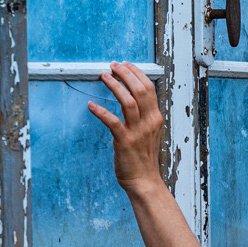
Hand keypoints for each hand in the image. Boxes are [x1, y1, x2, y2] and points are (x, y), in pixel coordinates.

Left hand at [86, 62, 164, 193]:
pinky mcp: (125, 141)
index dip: (136, 73)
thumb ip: (144, 116)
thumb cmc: (143, 158)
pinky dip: (101, 111)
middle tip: (113, 66)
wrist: (144, 181)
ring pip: (128, 101)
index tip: (125, 65)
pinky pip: (112, 122)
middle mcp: (149, 122)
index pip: (149, 88)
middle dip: (125, 74)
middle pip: (140, 90)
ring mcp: (138, 131)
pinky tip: (91, 105)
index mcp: (156, 118)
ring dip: (115, 86)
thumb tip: (134, 100)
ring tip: (104, 76)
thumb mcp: (149, 132)